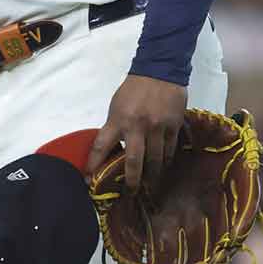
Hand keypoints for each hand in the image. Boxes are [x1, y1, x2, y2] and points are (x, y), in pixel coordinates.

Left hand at [86, 74, 186, 191]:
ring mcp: (157, 127)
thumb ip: (115, 126)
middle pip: (134, 161)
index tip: (89, 180)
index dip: (94, 165)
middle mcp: (137, 126)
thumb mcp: (117, 105)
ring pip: (155, 159)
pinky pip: (170, 150)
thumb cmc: (134, 89)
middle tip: (131, 193)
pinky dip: (167, 161)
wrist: (160, 70)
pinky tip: (164, 167)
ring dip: (153, 175)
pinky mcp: (173, 126)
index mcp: (118, 119)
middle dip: (132, 181)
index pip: (102, 146)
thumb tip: (112, 149)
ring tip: (151, 186)